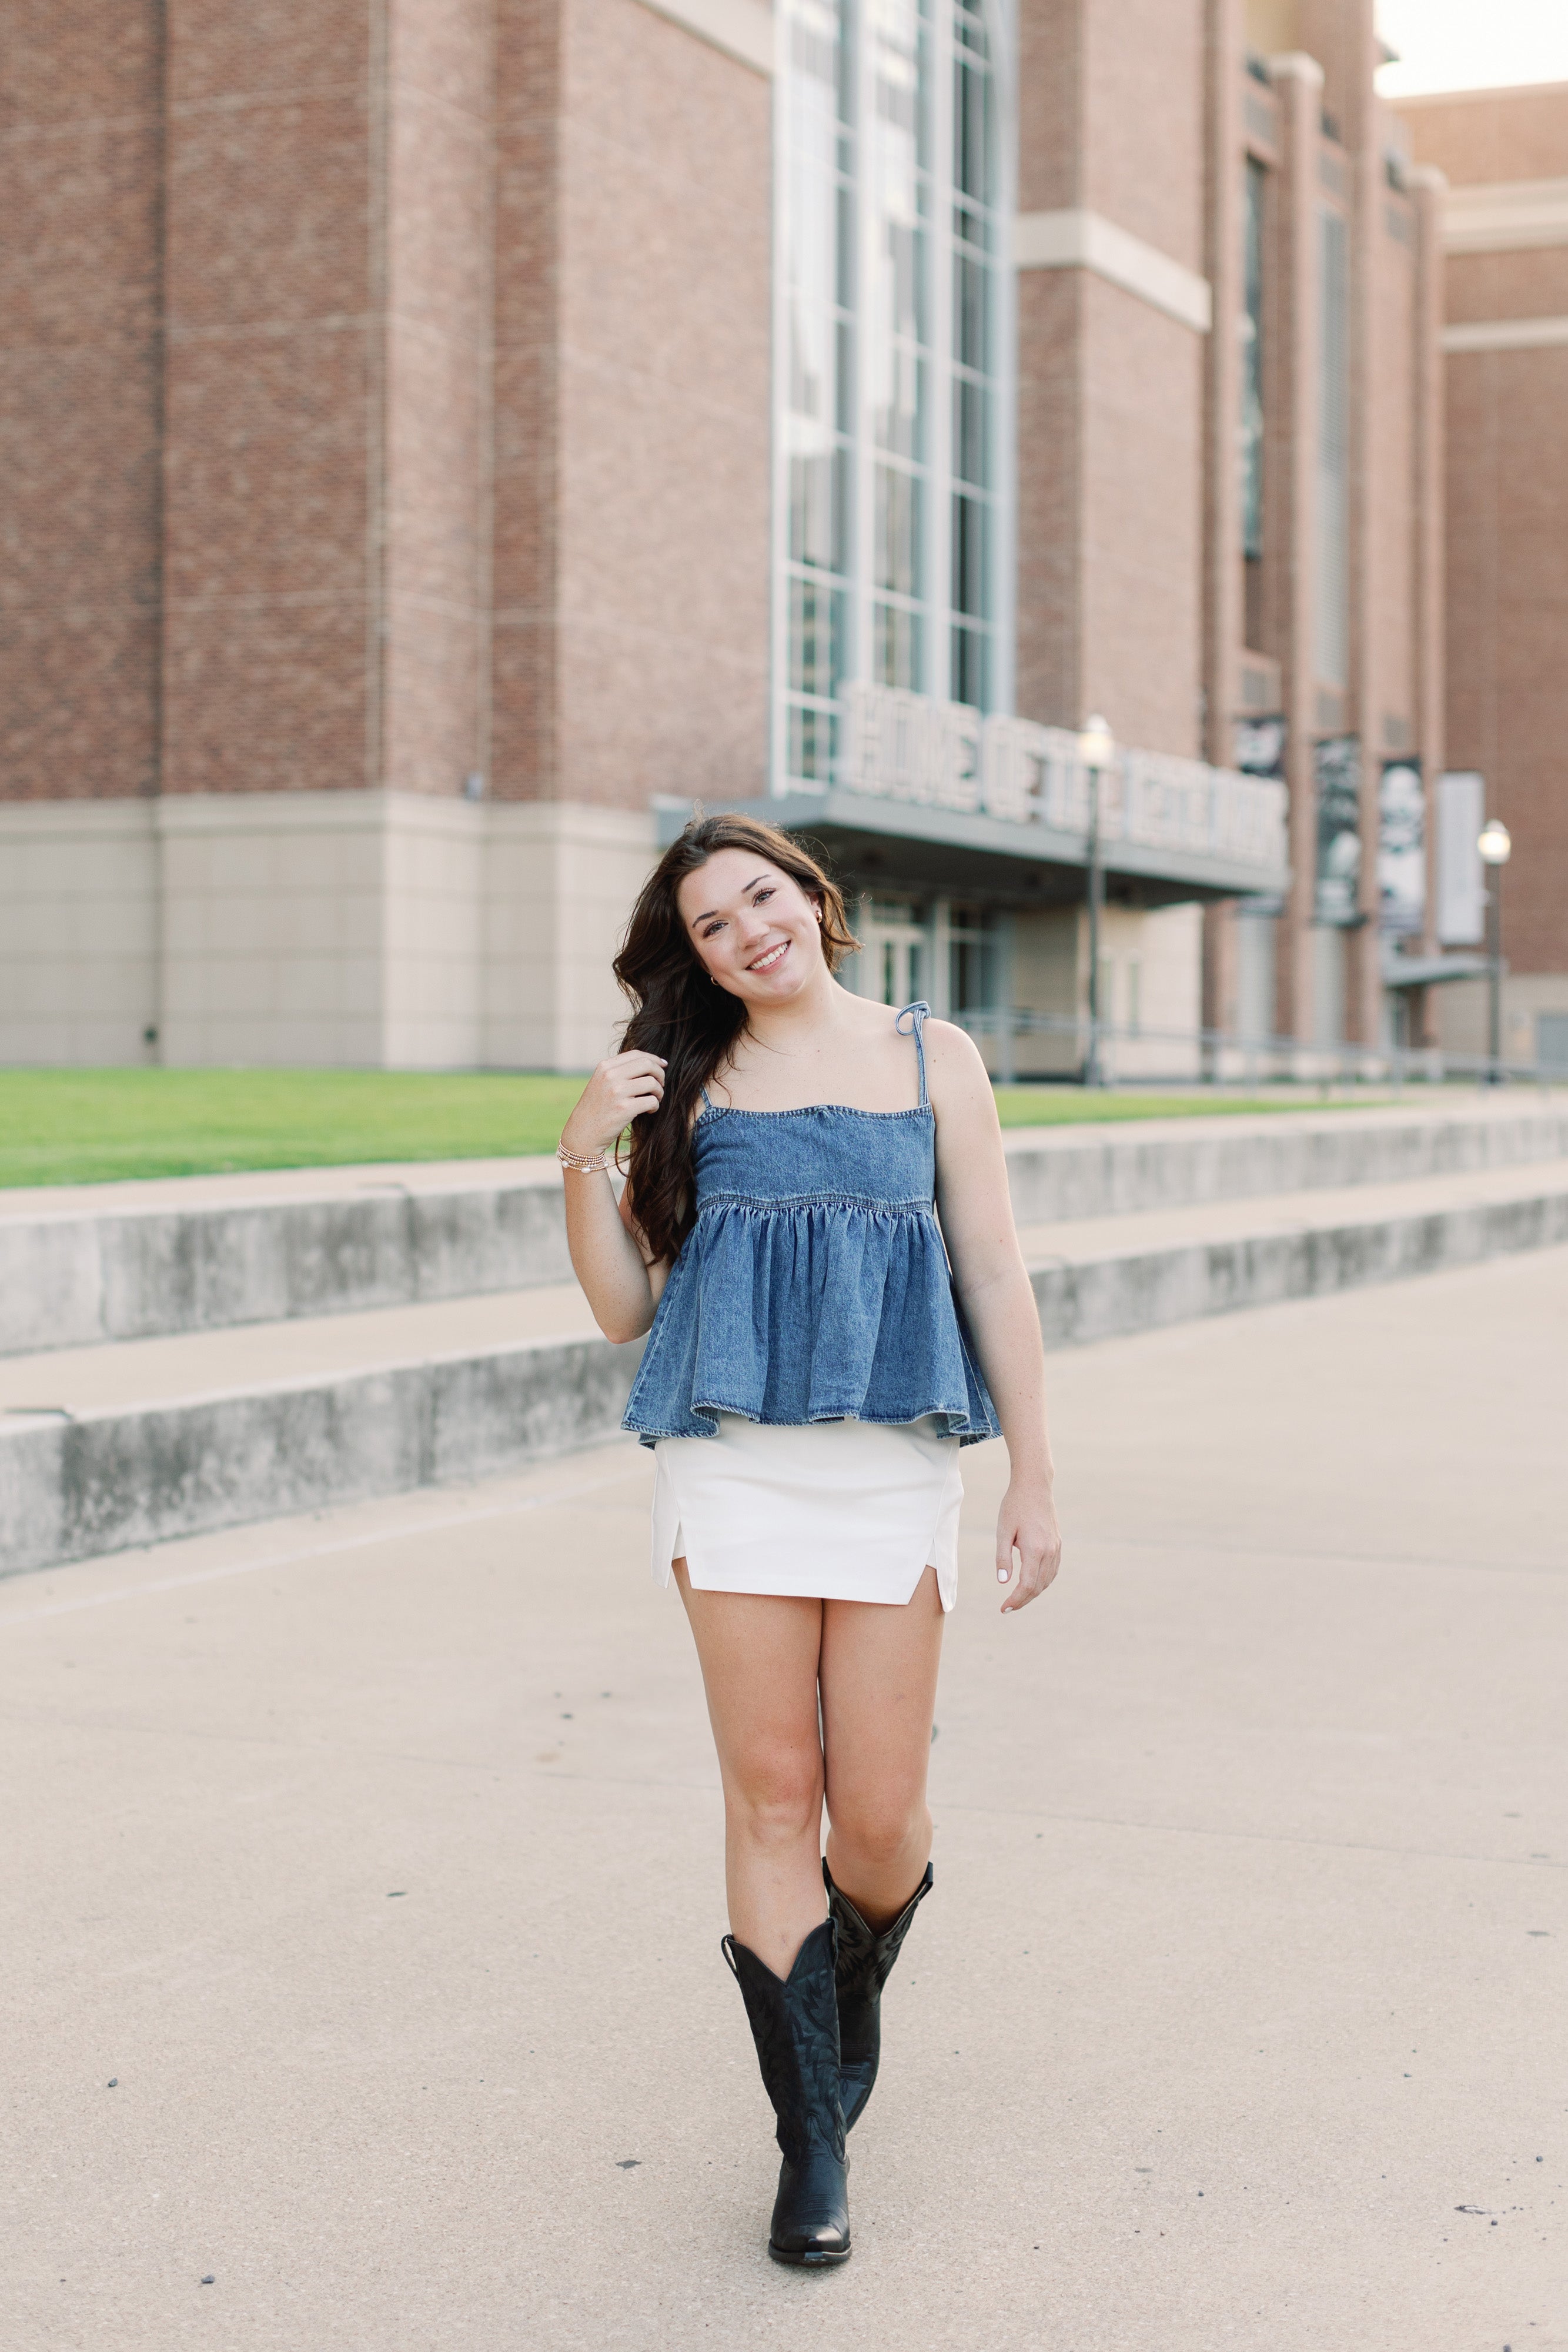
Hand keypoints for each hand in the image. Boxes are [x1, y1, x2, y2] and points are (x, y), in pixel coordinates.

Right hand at [561, 1051, 666, 1156]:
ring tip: (655, 1099)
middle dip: (660, 1074)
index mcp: (605, 1067)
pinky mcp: (624, 1109)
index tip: (663, 1065)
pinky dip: (655, 1106)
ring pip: (652, 1083)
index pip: (636, 1054)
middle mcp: (610, 1076)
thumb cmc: (596, 1109)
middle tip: (660, 1085)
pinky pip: (652, 1101)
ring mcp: (617, 1092)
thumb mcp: (601, 1083)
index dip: (654, 1059)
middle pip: (647, 1065)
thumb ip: (618, 1072)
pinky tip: (649, 1111)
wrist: (582, 1133)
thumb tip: (648, 1063)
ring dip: (659, 1092)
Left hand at [996, 1475, 1061, 1612]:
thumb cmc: (1014, 1506)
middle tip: (1007, 1607)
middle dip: (1023, 1600)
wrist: (1034, 1486)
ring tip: (1017, 1598)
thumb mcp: (1003, 1531)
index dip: (1015, 1600)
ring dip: (1033, 1593)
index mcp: (1035, 1549)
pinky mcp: (1057, 1544)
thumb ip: (1003, 1557)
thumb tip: (1003, 1582)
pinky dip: (1042, 1582)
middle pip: (1038, 1587)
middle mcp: (1049, 1551)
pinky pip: (1052, 1570)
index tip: (1003, 1609)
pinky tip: (1032, 1583)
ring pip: (1047, 1581)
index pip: (1026, 1585)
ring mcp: (1056, 1548)